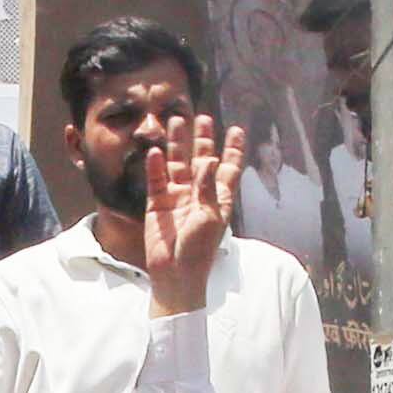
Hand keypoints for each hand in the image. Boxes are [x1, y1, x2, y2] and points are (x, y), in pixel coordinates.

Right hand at [141, 112, 244, 316]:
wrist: (175, 273)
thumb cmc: (199, 250)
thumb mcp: (210, 217)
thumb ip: (208, 187)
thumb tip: (209, 159)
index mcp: (218, 198)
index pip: (228, 169)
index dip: (233, 150)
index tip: (236, 130)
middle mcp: (198, 194)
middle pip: (202, 160)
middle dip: (203, 140)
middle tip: (203, 119)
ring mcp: (177, 197)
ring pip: (177, 164)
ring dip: (178, 144)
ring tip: (176, 122)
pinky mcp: (157, 203)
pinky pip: (156, 178)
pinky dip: (156, 165)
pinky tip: (157, 151)